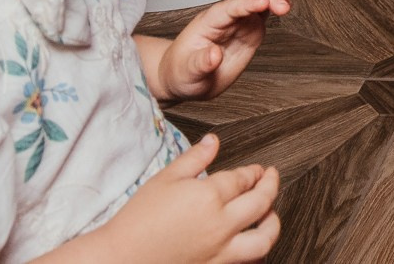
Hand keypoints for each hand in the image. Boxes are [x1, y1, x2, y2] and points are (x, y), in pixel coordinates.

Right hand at [77, 133, 278, 263]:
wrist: (120, 258)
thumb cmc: (138, 220)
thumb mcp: (164, 179)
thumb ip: (194, 158)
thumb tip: (214, 141)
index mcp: (208, 197)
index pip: (243, 179)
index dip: (254, 171)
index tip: (259, 169)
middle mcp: (220, 225)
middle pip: (261, 203)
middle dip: (271, 187)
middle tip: (271, 179)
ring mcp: (220, 251)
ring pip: (263, 239)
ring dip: (273, 224)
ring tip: (271, 214)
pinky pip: (248, 262)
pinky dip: (257, 253)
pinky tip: (254, 245)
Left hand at [154, 0, 289, 102]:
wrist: (184, 77)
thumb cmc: (183, 73)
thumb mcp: (188, 74)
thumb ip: (200, 64)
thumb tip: (214, 55)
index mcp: (209, 23)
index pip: (230, 7)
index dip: (248, 2)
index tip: (264, 3)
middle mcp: (225, 17)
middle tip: (285, 7)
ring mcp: (238, 21)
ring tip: (287, 0)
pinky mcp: (249, 29)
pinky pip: (262, 9)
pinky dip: (274, 2)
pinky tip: (284, 4)